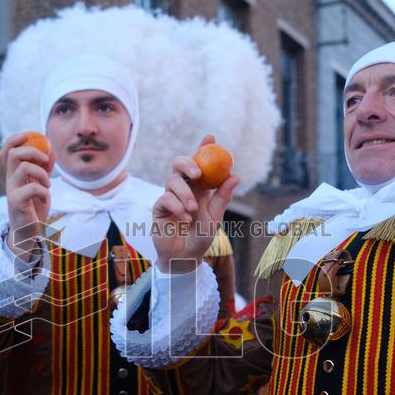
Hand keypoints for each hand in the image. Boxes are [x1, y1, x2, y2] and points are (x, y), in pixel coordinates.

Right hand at [1, 132, 53, 261]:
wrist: (29, 232)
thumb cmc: (34, 208)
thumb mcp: (41, 185)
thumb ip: (45, 168)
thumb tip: (52, 151)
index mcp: (13, 174)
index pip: (6, 150)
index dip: (15, 139)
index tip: (30, 136)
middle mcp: (9, 180)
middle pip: (14, 153)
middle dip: (33, 151)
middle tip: (45, 161)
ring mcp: (12, 191)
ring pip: (24, 167)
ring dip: (41, 173)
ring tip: (47, 184)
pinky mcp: (17, 203)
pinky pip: (32, 188)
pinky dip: (44, 191)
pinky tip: (46, 198)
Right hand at [153, 134, 239, 272]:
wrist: (185, 258)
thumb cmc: (201, 237)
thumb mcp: (215, 217)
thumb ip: (222, 197)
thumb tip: (235, 176)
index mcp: (199, 188)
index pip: (200, 163)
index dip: (203, 148)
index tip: (210, 137)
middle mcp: (184, 189)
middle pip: (178, 164)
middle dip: (187, 163)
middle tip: (197, 173)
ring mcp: (170, 197)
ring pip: (172, 181)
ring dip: (184, 194)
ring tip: (193, 210)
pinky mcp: (159, 208)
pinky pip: (166, 199)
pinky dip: (178, 207)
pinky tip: (185, 219)